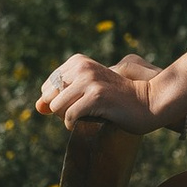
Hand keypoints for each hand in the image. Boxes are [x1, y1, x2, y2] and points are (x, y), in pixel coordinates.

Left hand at [34, 49, 186, 131]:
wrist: (149, 102)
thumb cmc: (118, 100)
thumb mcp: (87, 92)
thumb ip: (60, 96)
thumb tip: (37, 107)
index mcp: (78, 62)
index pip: (48, 87)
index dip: (58, 101)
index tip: (80, 103)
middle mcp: (82, 67)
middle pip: (50, 97)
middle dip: (61, 110)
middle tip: (85, 110)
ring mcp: (89, 80)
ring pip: (57, 107)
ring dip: (68, 118)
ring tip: (89, 115)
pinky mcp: (96, 96)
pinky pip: (70, 116)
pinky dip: (75, 124)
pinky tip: (91, 120)